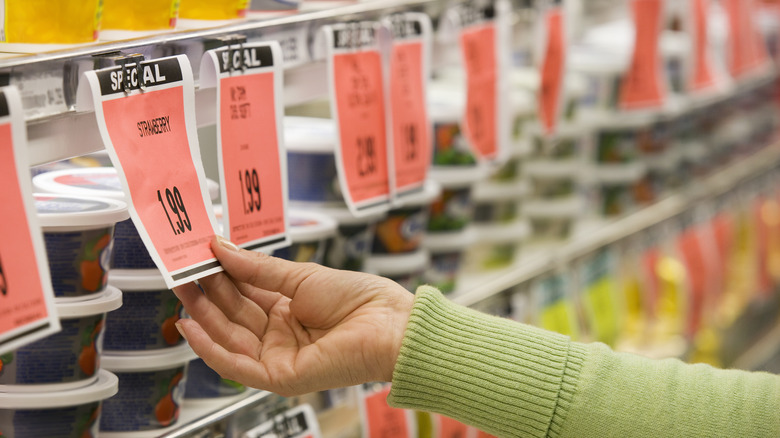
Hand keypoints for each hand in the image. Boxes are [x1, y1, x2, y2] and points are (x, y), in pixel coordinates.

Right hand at [173, 236, 413, 396]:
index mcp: (288, 309)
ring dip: (203, 315)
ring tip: (181, 288)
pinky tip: (191, 327)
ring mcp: (279, 356)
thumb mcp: (301, 276)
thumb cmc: (360, 299)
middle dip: (206, 292)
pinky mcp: (281, 376)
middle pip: (233, 314)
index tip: (198, 255)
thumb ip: (257, 268)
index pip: (244, 292)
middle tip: (181, 269)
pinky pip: (237, 366)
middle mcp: (280, 334)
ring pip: (230, 337)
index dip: (220, 275)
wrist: (390, 324)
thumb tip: (221, 249)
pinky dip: (211, 348)